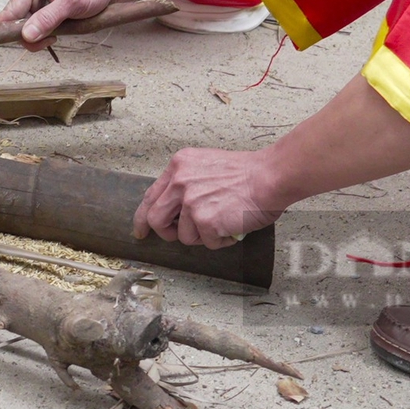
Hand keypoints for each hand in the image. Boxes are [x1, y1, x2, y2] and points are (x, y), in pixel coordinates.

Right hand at [0, 0, 124, 45]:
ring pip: (26, 25)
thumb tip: (26, 35)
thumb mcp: (72, 3)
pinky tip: (58, 30)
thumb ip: (48, 19)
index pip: (12, 9)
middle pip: (17, 20)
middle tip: (51, 40)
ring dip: (40, 35)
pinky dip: (44, 32)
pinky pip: (35, 24)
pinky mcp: (43, 4)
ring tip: (59, 33)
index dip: (1, 28)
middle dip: (31, 35)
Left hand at [133, 147, 281, 248]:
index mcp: (179, 165)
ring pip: (184, 236)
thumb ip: (187, 182)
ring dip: (203, 235)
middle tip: (180, 236)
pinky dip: (221, 240)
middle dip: (167, 233)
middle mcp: (180, 182)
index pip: (151, 196)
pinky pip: (208, 243)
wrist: (269, 176)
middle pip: (156, 219)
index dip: (143, 216)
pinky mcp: (205, 221)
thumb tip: (177, 209)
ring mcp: (191, 202)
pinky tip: (233, 226)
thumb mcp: (206, 165)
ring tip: (223, 222)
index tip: (140, 230)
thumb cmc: (246, 173)